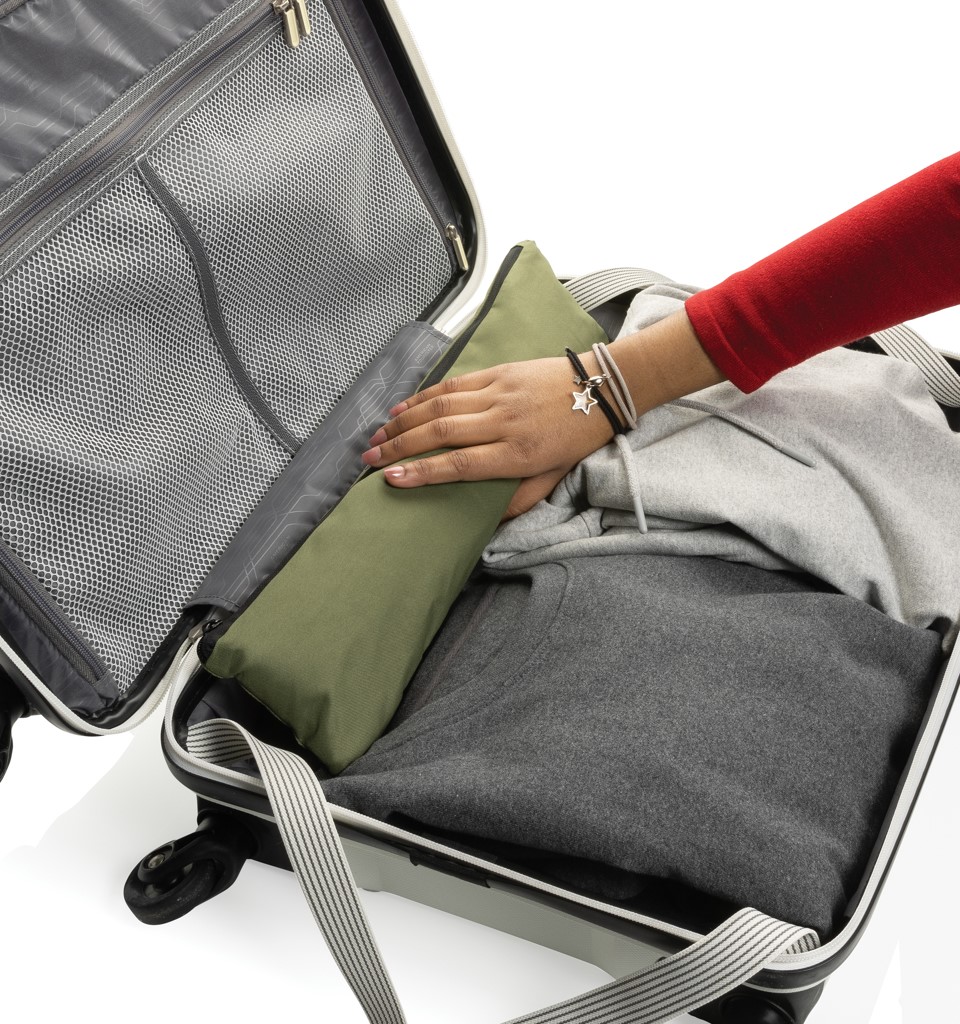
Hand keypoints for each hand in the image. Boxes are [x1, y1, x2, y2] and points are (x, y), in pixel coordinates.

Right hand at [361, 354, 614, 518]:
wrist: (602, 388)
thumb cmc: (577, 437)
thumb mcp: (554, 478)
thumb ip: (518, 501)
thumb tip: (486, 523)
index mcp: (518, 454)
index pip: (459, 464)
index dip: (421, 472)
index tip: (391, 479)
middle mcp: (504, 422)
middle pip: (440, 434)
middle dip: (398, 447)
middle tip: (369, 459)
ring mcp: (499, 394)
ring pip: (440, 406)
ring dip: (403, 421)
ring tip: (377, 436)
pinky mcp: (499, 373)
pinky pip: (453, 385)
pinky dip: (423, 396)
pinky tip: (402, 407)